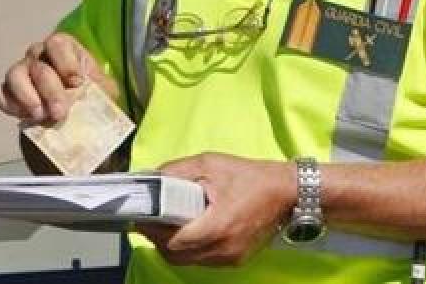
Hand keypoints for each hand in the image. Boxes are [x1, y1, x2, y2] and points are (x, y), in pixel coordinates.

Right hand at [0, 33, 112, 123]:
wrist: (75, 120)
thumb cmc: (91, 97)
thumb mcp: (104, 91)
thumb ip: (100, 88)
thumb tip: (92, 91)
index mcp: (63, 49)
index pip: (57, 43)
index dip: (66, 62)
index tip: (77, 83)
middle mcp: (38, 56)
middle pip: (38, 65)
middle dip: (50, 90)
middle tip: (59, 113)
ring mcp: (21, 73)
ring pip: (14, 75)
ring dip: (27, 96)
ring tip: (40, 115)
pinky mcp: (8, 93)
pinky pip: (0, 94)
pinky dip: (10, 105)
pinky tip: (26, 117)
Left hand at [136, 153, 293, 266]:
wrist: (285, 192)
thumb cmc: (248, 176)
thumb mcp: (208, 164)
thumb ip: (176, 171)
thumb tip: (150, 178)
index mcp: (218, 225)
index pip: (174, 241)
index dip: (152, 230)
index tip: (139, 218)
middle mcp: (224, 248)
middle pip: (176, 255)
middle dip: (157, 239)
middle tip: (148, 221)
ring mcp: (231, 257)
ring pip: (188, 261)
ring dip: (171, 246)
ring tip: (164, 224)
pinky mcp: (235, 259)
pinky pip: (202, 260)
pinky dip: (188, 249)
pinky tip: (185, 230)